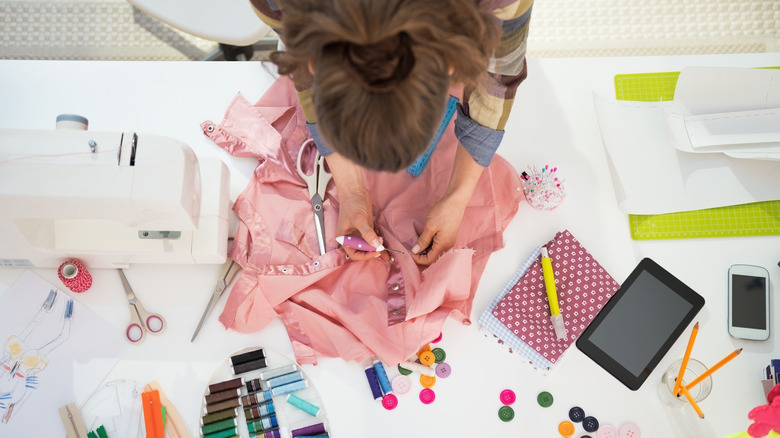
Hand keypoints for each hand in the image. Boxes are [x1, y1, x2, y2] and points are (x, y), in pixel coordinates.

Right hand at [326, 153, 386, 260]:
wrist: (355, 191)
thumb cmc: (351, 203)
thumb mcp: (359, 219)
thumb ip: (367, 233)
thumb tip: (375, 245)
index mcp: (343, 238)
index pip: (354, 253)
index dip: (365, 255)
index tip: (376, 252)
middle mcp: (350, 238)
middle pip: (361, 252)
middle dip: (371, 252)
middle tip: (382, 250)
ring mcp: (358, 234)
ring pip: (367, 246)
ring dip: (375, 248)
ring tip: (384, 247)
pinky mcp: (366, 229)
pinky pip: (372, 239)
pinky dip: (377, 242)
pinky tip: (383, 242)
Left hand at [411, 143, 484, 264]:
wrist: (456, 201)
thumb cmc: (443, 212)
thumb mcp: (430, 227)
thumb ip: (423, 241)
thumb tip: (415, 251)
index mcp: (443, 246)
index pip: (429, 260)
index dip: (418, 259)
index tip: (409, 252)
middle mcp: (447, 246)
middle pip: (432, 257)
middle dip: (421, 255)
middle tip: (412, 247)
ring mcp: (449, 242)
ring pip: (435, 252)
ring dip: (425, 250)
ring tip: (417, 242)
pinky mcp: (449, 237)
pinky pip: (438, 245)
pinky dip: (430, 244)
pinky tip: (425, 238)